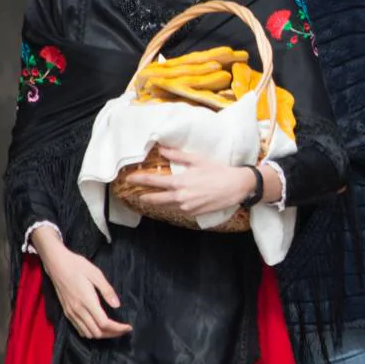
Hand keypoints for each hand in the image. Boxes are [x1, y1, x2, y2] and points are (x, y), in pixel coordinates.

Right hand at [34, 229, 130, 339]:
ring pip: (88, 333)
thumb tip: (117, 305)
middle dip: (113, 334)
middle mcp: (78, 310)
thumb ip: (107, 291)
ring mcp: (71, 313)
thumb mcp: (96, 274)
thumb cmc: (78, 266)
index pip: (104, 323)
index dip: (118, 328)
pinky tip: (99, 327)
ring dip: (102, 335)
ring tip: (114, 329)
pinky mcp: (66, 312)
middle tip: (124, 329)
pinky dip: (91, 332)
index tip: (129, 327)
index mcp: (87, 301)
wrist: (57, 264)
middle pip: (97, 332)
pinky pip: (79, 329)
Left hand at [123, 148, 254, 216]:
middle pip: (155, 199)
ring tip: (150, 198)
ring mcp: (186, 207)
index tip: (129, 179)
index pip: (153, 181)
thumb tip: (162, 150)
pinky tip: (170, 202)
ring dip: (156, 202)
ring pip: (165, 206)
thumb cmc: (218, 171)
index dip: (139, 180)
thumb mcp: (198, 160)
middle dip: (144, 196)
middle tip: (137, 194)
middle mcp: (180, 197)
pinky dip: (171, 206)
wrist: (236, 187)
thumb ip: (178, 156)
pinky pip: (177, 210)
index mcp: (179, 182)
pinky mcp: (193, 213)